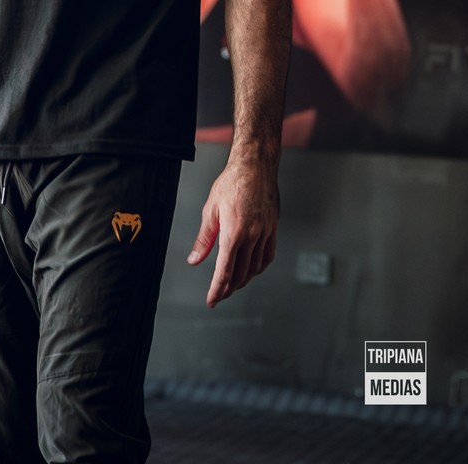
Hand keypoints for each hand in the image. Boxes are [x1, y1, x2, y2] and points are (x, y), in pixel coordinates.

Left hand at [187, 157, 278, 307]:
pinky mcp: (273, 228)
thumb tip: (194, 259)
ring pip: (255, 267)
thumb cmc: (231, 183)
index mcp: (234, 233)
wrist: (255, 167)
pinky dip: (259, 267)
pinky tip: (252, 269)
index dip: (217, 289)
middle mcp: (252, 236)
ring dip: (243, 280)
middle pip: (240, 273)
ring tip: (232, 285)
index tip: (212, 300)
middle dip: (228, 288)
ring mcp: (265, 233)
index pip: (225, 271)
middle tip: (219, 295)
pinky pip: (268, 255)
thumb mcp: (210, 210)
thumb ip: (204, 238)